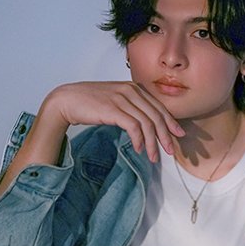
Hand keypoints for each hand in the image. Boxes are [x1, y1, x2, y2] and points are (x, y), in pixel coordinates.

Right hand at [44, 81, 184, 162]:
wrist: (66, 100)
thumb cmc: (90, 102)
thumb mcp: (116, 100)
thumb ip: (132, 107)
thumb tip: (147, 123)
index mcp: (134, 88)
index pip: (159, 106)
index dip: (171, 122)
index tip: (178, 134)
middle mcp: (130, 91)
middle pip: (157, 115)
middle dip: (166, 135)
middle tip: (170, 150)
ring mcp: (122, 99)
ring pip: (147, 123)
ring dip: (152, 143)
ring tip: (153, 156)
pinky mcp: (113, 109)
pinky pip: (134, 127)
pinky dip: (139, 140)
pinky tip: (139, 149)